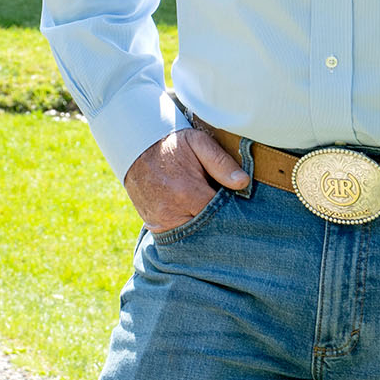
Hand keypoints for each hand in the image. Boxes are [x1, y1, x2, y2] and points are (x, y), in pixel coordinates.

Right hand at [123, 128, 250, 233]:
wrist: (136, 147)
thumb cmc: (172, 144)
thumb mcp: (198, 143)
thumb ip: (221, 162)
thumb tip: (243, 182)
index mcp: (188, 192)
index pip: (222, 215)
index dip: (234, 211)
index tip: (240, 204)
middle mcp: (173, 212)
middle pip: (209, 229)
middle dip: (221, 222)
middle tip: (230, 212)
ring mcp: (161, 222)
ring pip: (195, 236)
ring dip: (205, 228)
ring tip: (213, 213)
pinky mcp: (154, 226)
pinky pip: (179, 236)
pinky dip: (189, 230)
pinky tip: (196, 216)